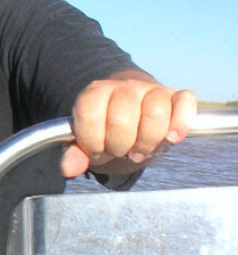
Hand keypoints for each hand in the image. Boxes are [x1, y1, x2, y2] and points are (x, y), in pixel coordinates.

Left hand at [60, 72, 197, 177]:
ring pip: (155, 112)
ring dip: (147, 141)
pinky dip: (181, 123)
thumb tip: (68, 168)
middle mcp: (124, 86)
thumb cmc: (107, 130)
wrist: (132, 111)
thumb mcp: (87, 141)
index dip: (92, 141)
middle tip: (119, 150)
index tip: (96, 149)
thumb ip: (75, 153)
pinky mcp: (177, 97)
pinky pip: (185, 102)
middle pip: (122, 118)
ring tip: (140, 149)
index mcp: (96, 93)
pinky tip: (171, 138)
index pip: (89, 115)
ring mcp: (152, 90)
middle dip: (119, 145)